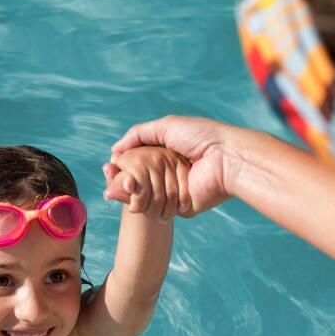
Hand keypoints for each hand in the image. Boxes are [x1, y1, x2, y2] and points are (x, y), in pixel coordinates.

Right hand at [105, 116, 235, 217]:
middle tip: (107, 176)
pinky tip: (126, 198)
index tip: (109, 166)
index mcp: (167, 154)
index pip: (138, 162)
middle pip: (137, 181)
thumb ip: (138, 135)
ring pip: (142, 197)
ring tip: (112, 188)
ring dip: (126, 193)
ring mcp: (173, 192)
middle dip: (120, 180)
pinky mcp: (178, 208)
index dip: (122, 165)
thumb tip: (115, 150)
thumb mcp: (166, 126)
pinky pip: (154, 209)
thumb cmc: (202, 137)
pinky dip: (139, 204)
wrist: (226, 158)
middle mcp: (168, 174)